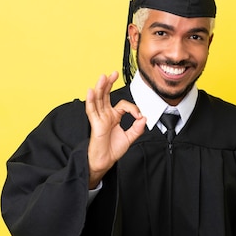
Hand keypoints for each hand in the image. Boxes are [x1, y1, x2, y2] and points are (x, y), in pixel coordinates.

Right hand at [85, 71, 146, 188]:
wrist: (105, 161)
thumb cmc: (112, 150)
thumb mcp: (129, 138)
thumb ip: (137, 128)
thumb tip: (144, 118)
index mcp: (113, 117)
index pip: (122, 105)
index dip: (132, 108)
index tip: (139, 115)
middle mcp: (105, 115)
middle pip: (105, 96)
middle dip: (109, 84)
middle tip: (113, 73)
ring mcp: (99, 119)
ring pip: (98, 100)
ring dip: (100, 88)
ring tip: (102, 77)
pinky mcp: (95, 124)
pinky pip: (91, 111)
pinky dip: (91, 101)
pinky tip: (91, 91)